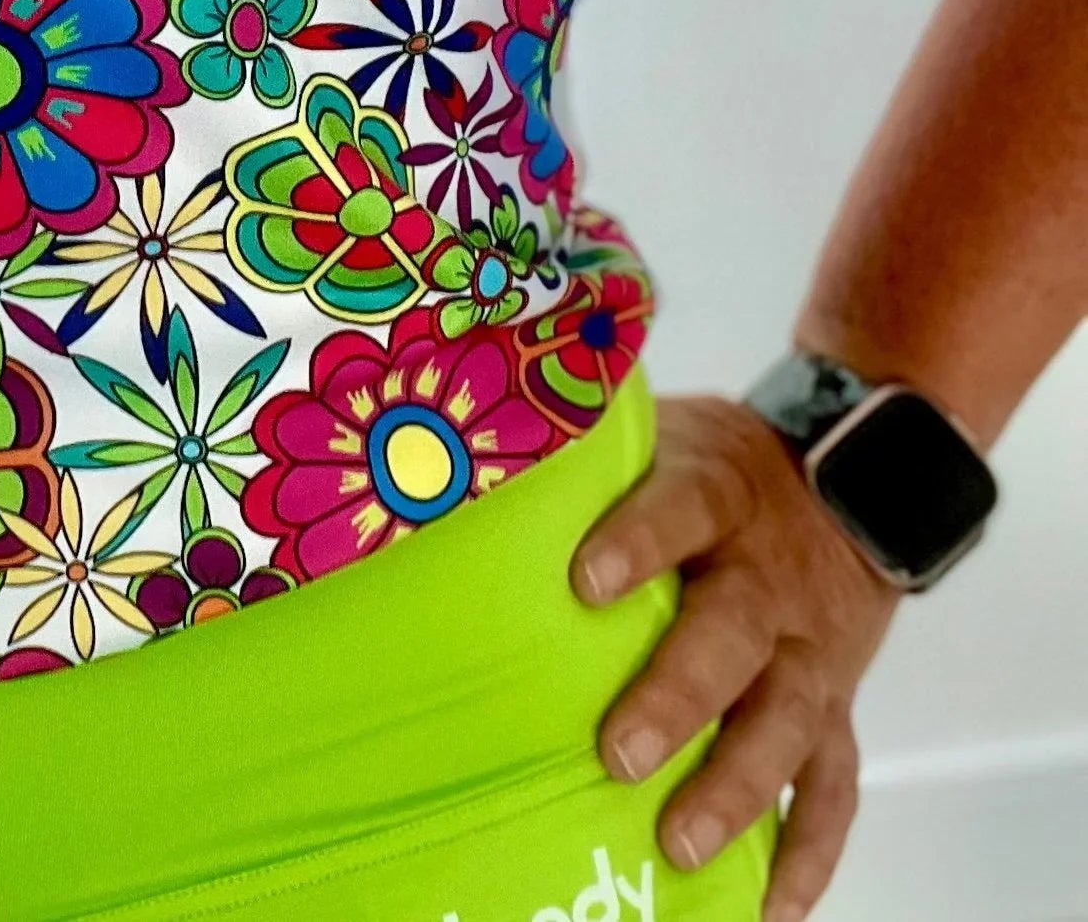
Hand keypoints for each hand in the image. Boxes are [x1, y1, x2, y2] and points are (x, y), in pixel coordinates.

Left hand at [573, 393, 898, 921]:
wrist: (848, 488)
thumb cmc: (718, 472)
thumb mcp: (666, 440)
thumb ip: (592, 459)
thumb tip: (466, 460)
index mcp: (719, 496)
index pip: (681, 509)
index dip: (637, 542)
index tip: (585, 583)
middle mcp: (768, 580)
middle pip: (731, 634)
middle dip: (677, 697)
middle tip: (618, 752)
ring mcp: (809, 652)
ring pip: (784, 722)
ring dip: (735, 789)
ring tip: (679, 845)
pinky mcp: (836, 709)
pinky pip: (832, 786)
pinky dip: (807, 852)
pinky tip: (770, 909)